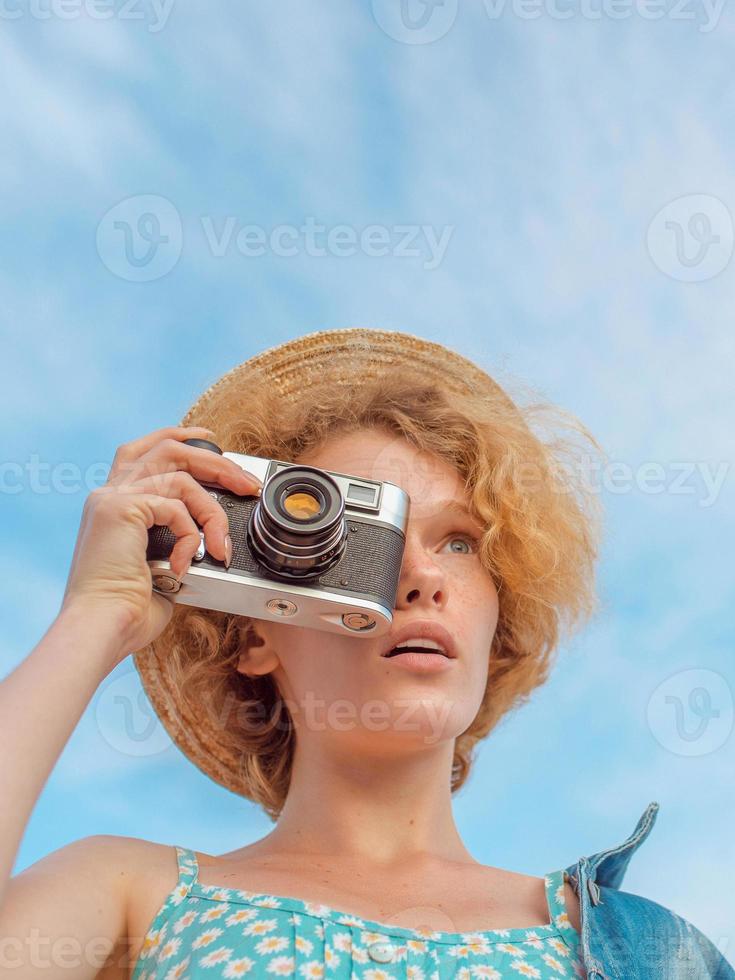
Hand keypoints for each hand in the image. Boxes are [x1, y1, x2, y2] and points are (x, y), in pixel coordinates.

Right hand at [58, 425, 262, 662]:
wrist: (101, 628)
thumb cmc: (128, 612)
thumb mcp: (161, 568)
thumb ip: (178, 543)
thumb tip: (210, 544)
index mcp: (113, 505)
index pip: (143, 452)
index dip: (177, 438)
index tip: (209, 438)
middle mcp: (108, 495)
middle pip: (168, 450)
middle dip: (215, 462)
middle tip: (246, 483)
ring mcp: (112, 498)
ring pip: (181, 477)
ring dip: (212, 510)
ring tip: (222, 544)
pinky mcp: (120, 508)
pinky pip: (176, 507)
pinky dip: (192, 534)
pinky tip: (186, 563)